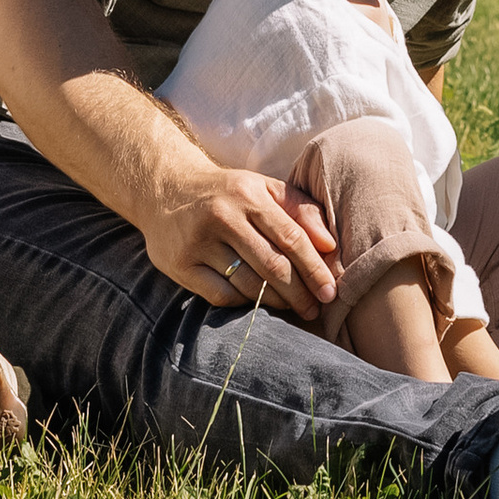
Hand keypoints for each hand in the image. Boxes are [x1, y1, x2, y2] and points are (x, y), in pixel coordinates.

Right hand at [141, 160, 340, 320]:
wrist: (166, 190)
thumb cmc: (229, 193)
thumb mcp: (265, 188)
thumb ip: (302, 210)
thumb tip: (330, 245)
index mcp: (249, 194)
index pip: (291, 237)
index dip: (315, 269)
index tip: (331, 291)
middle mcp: (223, 217)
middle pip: (272, 266)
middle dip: (300, 292)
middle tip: (316, 309)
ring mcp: (199, 243)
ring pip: (248, 284)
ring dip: (276, 302)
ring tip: (293, 308)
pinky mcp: (181, 265)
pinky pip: (221, 295)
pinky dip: (245, 303)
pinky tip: (258, 302)